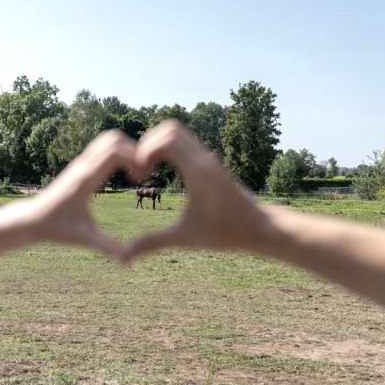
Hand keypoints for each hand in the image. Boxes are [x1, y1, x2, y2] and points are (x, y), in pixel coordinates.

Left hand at [25, 129, 136, 259]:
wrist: (31, 220)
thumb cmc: (57, 229)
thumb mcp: (83, 239)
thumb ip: (106, 247)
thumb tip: (127, 261)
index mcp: (86, 179)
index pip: (114, 152)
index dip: (134, 158)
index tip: (140, 176)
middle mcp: (84, 165)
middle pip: (113, 138)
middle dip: (133, 148)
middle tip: (141, 171)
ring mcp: (81, 162)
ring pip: (108, 138)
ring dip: (126, 148)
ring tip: (135, 171)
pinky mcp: (81, 164)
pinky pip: (103, 147)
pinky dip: (118, 151)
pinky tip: (123, 172)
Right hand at [123, 120, 274, 260]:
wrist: (260, 228)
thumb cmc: (227, 234)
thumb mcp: (185, 239)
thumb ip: (153, 243)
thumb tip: (124, 257)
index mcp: (198, 173)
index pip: (167, 140)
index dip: (144, 150)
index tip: (139, 174)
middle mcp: (204, 159)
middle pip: (170, 128)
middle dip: (148, 142)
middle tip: (141, 168)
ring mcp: (209, 157)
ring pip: (179, 131)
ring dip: (158, 143)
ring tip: (148, 168)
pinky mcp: (210, 161)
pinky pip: (185, 142)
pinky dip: (168, 147)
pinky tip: (163, 169)